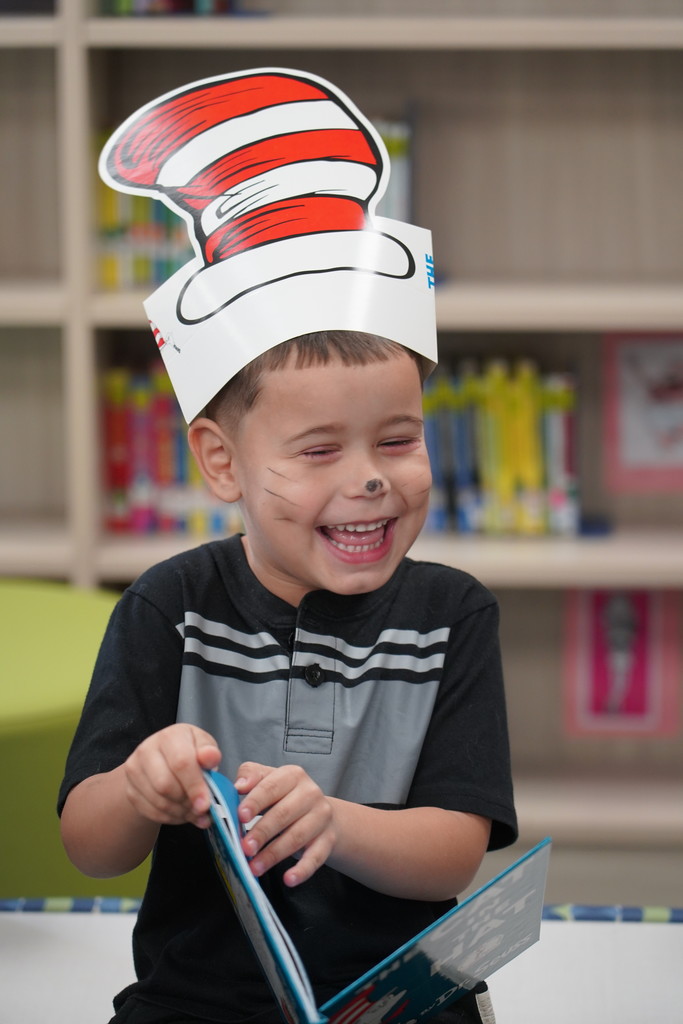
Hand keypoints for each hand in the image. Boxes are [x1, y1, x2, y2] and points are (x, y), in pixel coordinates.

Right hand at [124, 724, 220, 828]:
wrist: (163, 759)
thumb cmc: (189, 751)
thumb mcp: (204, 746)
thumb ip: (210, 753)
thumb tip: (211, 757)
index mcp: (169, 737)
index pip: (181, 763)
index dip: (195, 786)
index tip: (205, 804)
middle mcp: (147, 750)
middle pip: (165, 785)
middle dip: (186, 802)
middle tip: (201, 808)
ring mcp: (134, 770)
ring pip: (158, 801)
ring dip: (180, 812)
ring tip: (193, 811)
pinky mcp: (129, 789)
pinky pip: (150, 812)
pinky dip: (170, 818)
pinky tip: (181, 813)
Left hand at [234, 763, 335, 887]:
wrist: (320, 812)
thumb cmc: (285, 797)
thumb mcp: (269, 780)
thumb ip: (251, 776)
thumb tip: (239, 784)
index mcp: (293, 775)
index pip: (272, 786)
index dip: (255, 801)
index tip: (241, 816)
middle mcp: (311, 793)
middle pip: (284, 813)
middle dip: (262, 832)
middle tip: (245, 848)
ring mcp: (322, 817)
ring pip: (297, 837)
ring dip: (274, 854)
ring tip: (255, 867)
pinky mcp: (328, 839)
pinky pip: (316, 857)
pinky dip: (302, 870)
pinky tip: (288, 879)